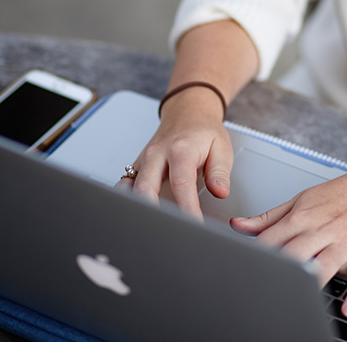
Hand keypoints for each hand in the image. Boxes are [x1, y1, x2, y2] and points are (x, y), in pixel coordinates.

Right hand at [115, 88, 232, 221]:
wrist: (188, 113)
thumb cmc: (204, 131)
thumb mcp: (221, 147)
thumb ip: (220, 172)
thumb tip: (220, 192)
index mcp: (180, 150)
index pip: (181, 184)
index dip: (187, 209)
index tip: (194, 226)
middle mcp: (157, 155)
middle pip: (145, 189)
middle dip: (154, 214)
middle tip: (167, 233)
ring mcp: (143, 160)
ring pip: (129, 190)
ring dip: (137, 210)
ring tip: (150, 228)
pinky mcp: (137, 167)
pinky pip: (125, 186)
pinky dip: (127, 202)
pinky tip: (138, 215)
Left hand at [230, 154, 346, 317]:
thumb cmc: (339, 196)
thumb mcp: (300, 201)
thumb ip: (268, 217)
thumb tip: (237, 225)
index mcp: (301, 217)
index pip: (271, 239)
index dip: (255, 257)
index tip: (243, 272)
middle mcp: (321, 229)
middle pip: (294, 253)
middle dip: (280, 270)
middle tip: (265, 289)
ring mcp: (344, 242)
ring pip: (325, 264)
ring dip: (312, 279)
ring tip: (300, 296)